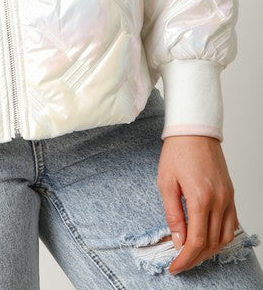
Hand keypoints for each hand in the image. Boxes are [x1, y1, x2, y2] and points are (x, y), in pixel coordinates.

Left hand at [157, 135, 239, 274]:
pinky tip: (207, 238)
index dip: (185, 259)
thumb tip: (178, 241)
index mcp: (200, 198)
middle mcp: (218, 201)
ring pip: (224, 237)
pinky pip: (231, 223)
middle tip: (180, 263)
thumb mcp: (165, 182)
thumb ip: (172, 214)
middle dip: (195, 258)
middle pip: (210, 243)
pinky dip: (220, 236)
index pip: (195, 241)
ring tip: (192, 253)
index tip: (174, 267)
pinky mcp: (231, 194)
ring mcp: (227, 198)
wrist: (195, 129)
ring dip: (209, 250)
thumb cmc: (177, 151)